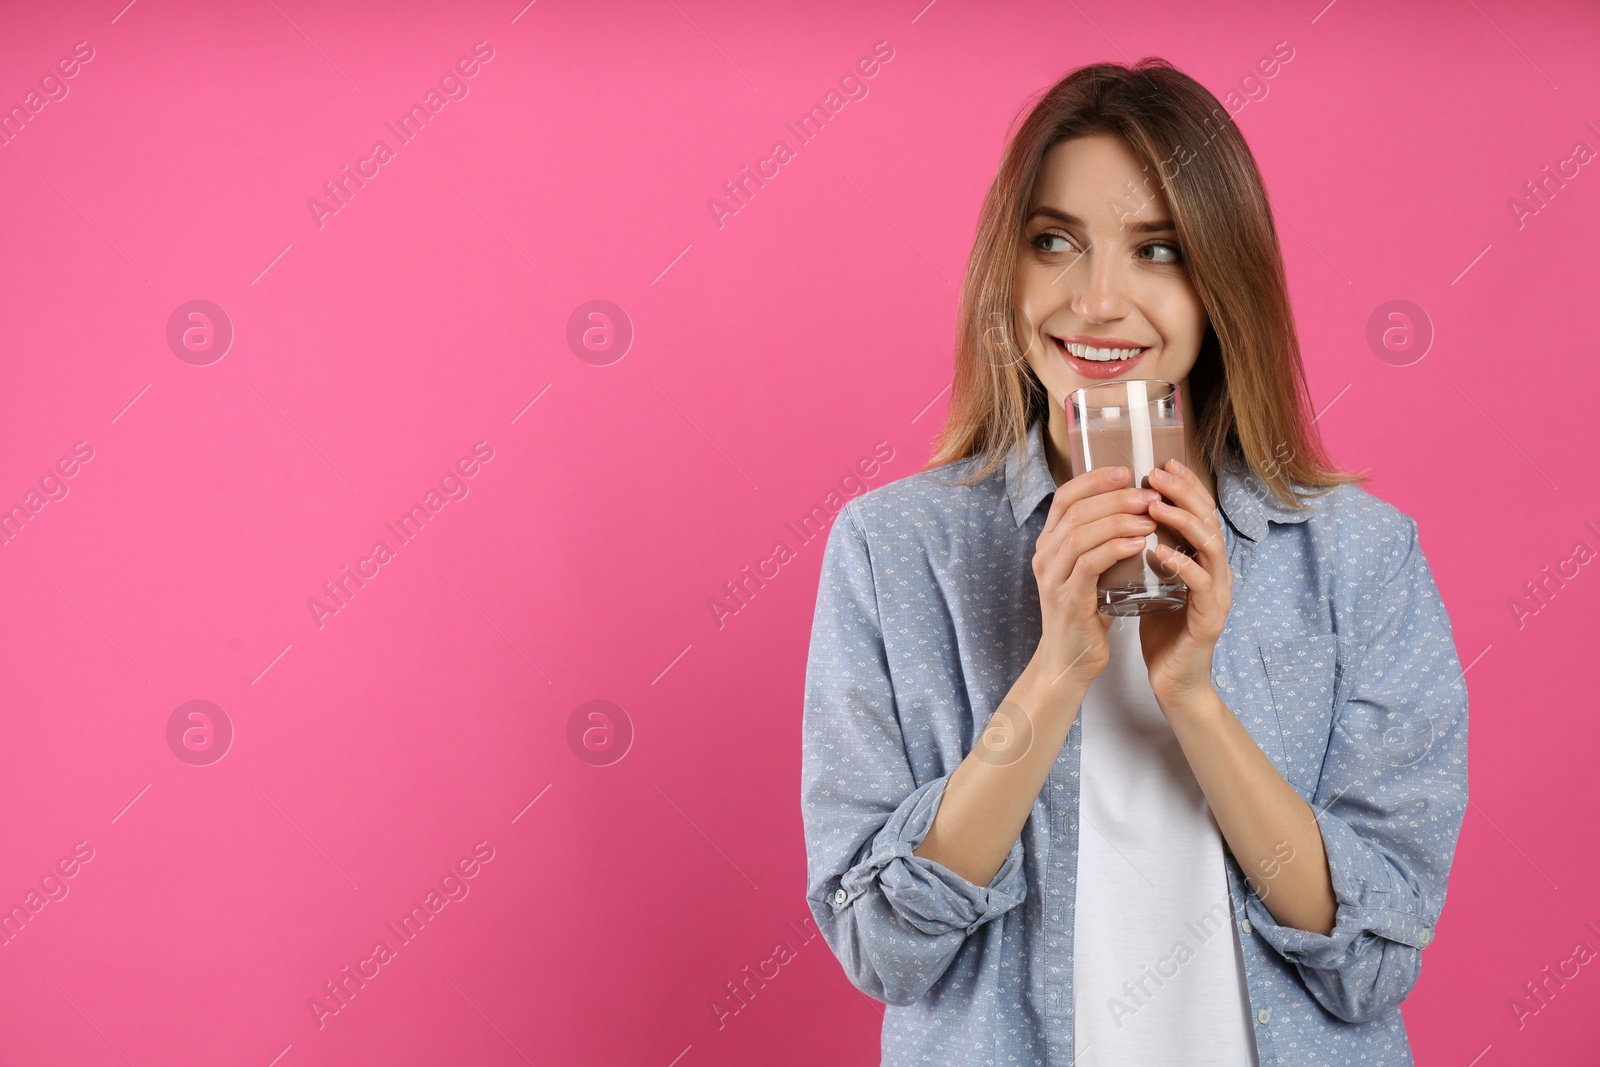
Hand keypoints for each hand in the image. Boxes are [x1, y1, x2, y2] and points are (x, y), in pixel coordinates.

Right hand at [1031, 464, 1160, 693]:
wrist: (1069, 660)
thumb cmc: (1087, 612)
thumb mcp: (1092, 570)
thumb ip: (1103, 542)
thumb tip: (1138, 508)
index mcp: (1049, 543)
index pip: (1065, 497)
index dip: (1095, 479)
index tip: (1127, 471)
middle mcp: (1044, 555)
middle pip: (1076, 510)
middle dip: (1115, 497)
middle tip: (1148, 494)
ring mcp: (1052, 577)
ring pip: (1080, 533)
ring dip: (1118, 519)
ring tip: (1149, 516)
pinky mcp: (1067, 599)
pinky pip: (1088, 564)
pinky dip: (1114, 548)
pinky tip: (1137, 542)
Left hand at [1138, 458, 1233, 707]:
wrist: (1173, 680)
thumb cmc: (1162, 630)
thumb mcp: (1152, 581)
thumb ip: (1148, 552)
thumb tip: (1124, 518)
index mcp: (1203, 561)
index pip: (1199, 513)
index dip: (1185, 486)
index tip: (1162, 464)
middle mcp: (1217, 572)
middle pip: (1209, 520)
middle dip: (1184, 493)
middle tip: (1158, 475)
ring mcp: (1217, 594)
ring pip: (1211, 546)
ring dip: (1183, 522)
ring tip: (1157, 506)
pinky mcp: (1210, 618)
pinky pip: (1201, 584)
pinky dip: (1182, 564)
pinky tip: (1160, 552)